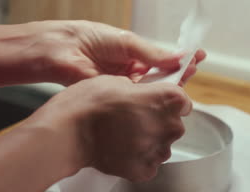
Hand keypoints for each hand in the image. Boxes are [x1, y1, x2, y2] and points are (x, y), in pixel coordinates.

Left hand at [23, 20, 205, 85]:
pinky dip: (149, 97)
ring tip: (183, 80)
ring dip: (166, 85)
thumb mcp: (126, 41)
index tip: (198, 56)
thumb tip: (177, 57)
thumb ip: (152, 53)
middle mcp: (131, 71)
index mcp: (133, 54)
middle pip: (160, 76)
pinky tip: (161, 95)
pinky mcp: (116, 97)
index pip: (162, 59)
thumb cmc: (90, 38)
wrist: (62, 50)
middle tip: (193, 69)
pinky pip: (136, 99)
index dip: (180, 59)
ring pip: (150, 89)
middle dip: (178, 73)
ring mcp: (124, 85)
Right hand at [26, 75, 190, 181]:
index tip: (158, 102)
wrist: (66, 132)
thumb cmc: (87, 103)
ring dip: (150, 139)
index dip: (170, 100)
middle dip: (159, 120)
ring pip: (163, 145)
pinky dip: (140, 157)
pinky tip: (123, 148)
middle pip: (175, 124)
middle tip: (135, 117)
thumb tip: (148, 94)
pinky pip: (151, 163)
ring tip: (126, 134)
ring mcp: (156, 150)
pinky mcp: (143, 169)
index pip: (183, 101)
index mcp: (164, 98)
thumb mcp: (117, 80)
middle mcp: (166, 125)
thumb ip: (142, 88)